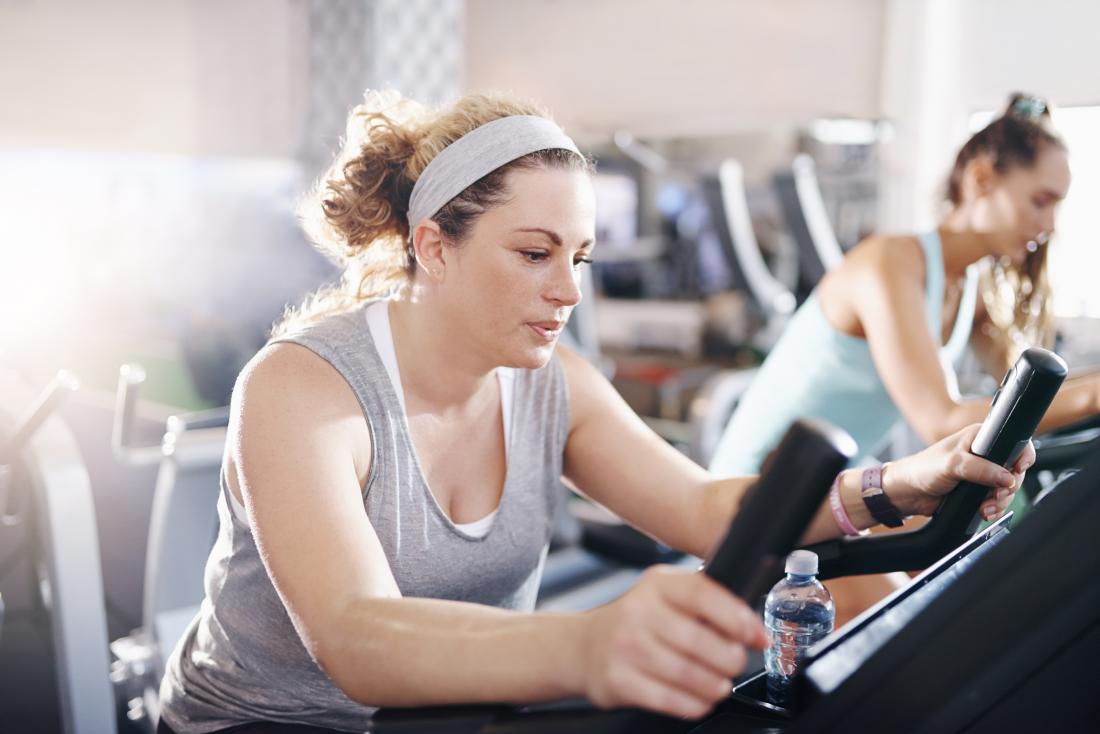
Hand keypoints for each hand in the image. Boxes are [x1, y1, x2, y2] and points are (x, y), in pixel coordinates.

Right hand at [580, 565, 767, 719]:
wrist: (584, 645)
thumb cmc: (637, 621)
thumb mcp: (665, 597)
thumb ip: (704, 605)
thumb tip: (752, 628)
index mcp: (657, 584)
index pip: (702, 594)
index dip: (736, 617)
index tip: (755, 635)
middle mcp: (638, 611)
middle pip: (699, 640)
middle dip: (730, 659)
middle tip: (736, 663)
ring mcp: (625, 646)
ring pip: (687, 674)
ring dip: (715, 685)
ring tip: (721, 685)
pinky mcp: (618, 680)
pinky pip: (668, 699)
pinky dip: (694, 704)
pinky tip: (700, 700)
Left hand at [883, 424, 1033, 519]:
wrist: (908, 492)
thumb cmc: (922, 469)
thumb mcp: (952, 464)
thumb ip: (980, 469)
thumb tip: (1006, 477)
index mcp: (979, 437)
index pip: (1012, 442)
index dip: (1021, 456)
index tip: (1017, 470)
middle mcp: (984, 454)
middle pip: (1014, 470)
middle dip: (1009, 486)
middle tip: (997, 495)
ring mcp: (982, 473)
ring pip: (1007, 488)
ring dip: (1001, 501)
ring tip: (986, 507)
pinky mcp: (978, 490)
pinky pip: (996, 500)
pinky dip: (994, 508)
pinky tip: (983, 511)